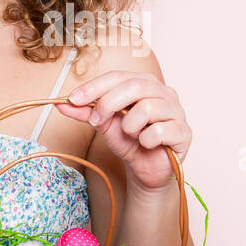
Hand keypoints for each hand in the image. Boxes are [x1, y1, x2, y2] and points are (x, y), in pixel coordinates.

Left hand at [55, 70, 190, 192]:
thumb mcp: (104, 124)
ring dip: (130, 126)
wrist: (146, 169)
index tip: (73, 99)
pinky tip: (146, 144)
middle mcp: (164, 92)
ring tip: (131, 135)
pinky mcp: (184, 132)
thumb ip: (86, 112)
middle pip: (135, 86)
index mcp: (145, 84)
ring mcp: (177, 111)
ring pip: (147, 108)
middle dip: (109, 103)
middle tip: (97, 121)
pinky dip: (146, 140)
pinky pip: (160, 131)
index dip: (95, 86)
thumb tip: (61, 103)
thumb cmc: (130, 142)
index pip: (119, 76)